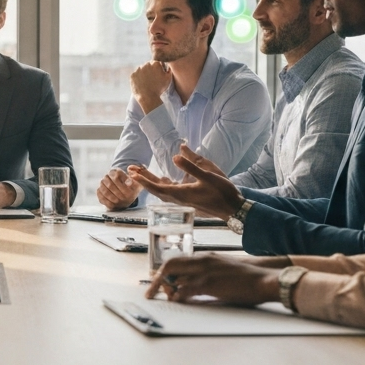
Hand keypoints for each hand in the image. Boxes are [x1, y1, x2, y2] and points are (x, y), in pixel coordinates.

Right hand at [97, 168, 141, 209]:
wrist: (125, 194)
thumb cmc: (131, 188)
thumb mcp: (137, 183)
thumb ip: (135, 181)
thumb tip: (129, 182)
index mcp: (116, 171)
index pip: (117, 176)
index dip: (123, 185)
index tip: (130, 192)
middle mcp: (107, 176)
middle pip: (110, 184)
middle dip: (118, 193)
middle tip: (124, 198)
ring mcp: (102, 184)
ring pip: (105, 191)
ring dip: (112, 197)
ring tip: (119, 201)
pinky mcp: (99, 192)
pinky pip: (101, 197)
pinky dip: (107, 202)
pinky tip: (113, 205)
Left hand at [127, 144, 243, 216]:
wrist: (233, 209)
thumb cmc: (222, 192)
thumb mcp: (207, 175)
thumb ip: (191, 165)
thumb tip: (176, 155)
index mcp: (181, 194)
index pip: (157, 187)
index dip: (144, 180)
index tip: (133, 173)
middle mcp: (179, 199)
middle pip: (156, 189)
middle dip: (143, 178)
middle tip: (131, 169)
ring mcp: (183, 201)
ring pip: (162, 191)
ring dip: (152, 181)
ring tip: (142, 172)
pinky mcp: (188, 201)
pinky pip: (170, 193)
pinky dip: (163, 185)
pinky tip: (162, 179)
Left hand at [129, 61, 171, 112]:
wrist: (148, 97)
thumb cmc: (159, 88)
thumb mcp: (168, 79)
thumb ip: (168, 70)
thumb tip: (167, 67)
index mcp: (155, 64)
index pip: (156, 63)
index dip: (157, 69)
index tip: (157, 75)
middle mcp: (146, 64)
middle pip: (148, 65)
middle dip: (150, 70)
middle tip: (152, 79)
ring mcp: (138, 69)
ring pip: (141, 69)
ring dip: (143, 73)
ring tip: (146, 82)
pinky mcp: (132, 75)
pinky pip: (135, 75)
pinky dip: (138, 78)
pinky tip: (141, 83)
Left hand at [145, 253, 281, 304]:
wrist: (264, 279)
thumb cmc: (247, 279)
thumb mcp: (224, 271)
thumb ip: (208, 276)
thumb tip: (192, 289)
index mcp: (206, 256)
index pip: (177, 260)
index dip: (165, 272)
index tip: (159, 283)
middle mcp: (202, 260)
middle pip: (170, 265)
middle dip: (158, 279)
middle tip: (151, 293)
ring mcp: (204, 271)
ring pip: (174, 277)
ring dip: (167, 290)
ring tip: (166, 300)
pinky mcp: (208, 283)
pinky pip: (184, 290)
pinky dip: (177, 297)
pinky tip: (177, 303)